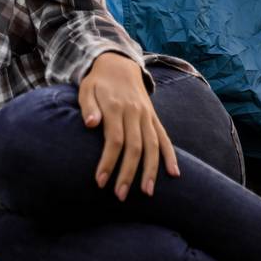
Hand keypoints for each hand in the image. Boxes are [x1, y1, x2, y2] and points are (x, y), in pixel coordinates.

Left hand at [79, 52, 179, 200]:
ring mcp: (147, 116)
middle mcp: (134, 113)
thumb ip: (87, 106)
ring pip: (152, 146)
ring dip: (151, 170)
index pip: (114, 140)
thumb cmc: (97, 82)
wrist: (119, 64)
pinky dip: (170, 155)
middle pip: (134, 148)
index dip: (108, 162)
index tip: (100, 181)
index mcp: (115, 107)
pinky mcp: (154, 118)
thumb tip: (90, 124)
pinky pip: (165, 138)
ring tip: (147, 192)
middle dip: (128, 173)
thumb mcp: (86, 89)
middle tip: (120, 196)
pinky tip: (175, 174)